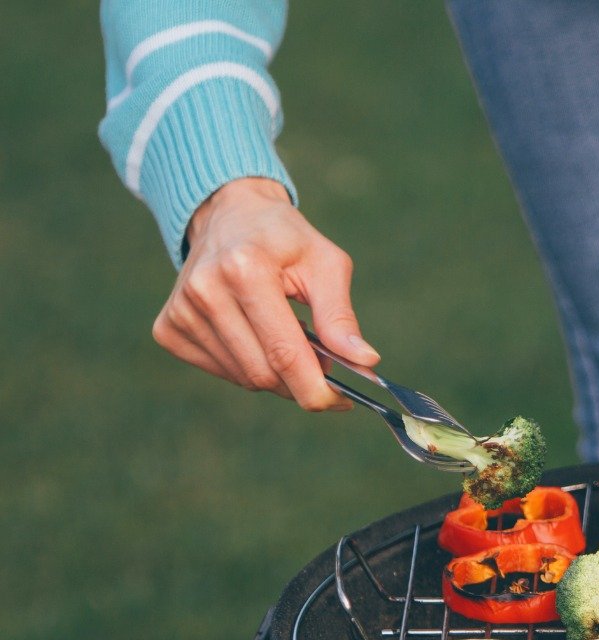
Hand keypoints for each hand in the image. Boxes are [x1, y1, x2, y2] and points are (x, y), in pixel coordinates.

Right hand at [152, 177, 377, 409]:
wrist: (228, 215)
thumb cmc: (285, 240)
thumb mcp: (326, 263)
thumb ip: (341, 316)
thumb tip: (366, 363)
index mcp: (246, 269)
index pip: (284, 353)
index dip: (317, 388)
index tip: (344, 401)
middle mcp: (205, 291)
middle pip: (264, 374)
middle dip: (300, 380)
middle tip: (321, 359)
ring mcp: (181, 312)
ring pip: (244, 378)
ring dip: (275, 371)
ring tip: (285, 332)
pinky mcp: (168, 328)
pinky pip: (222, 372)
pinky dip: (248, 365)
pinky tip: (254, 333)